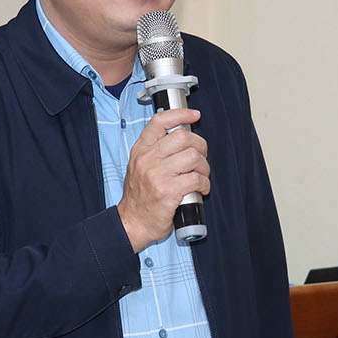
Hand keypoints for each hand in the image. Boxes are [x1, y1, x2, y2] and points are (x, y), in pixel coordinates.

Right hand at [116, 108, 209, 251]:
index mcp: (141, 150)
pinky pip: (196, 179)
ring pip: (193, 157)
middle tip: (201, 158)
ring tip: (201, 176)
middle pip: (183, 137)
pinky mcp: (168, 192)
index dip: (181, 114)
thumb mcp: (139, 166)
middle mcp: (147, 160)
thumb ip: (156, 151)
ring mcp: (157, 175)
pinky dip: (204, 184)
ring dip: (204, 167)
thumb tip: (182, 137)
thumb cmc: (140, 197)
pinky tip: (201, 189)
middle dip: (200, 146)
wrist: (132, 223)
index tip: (194, 115)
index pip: (160, 122)